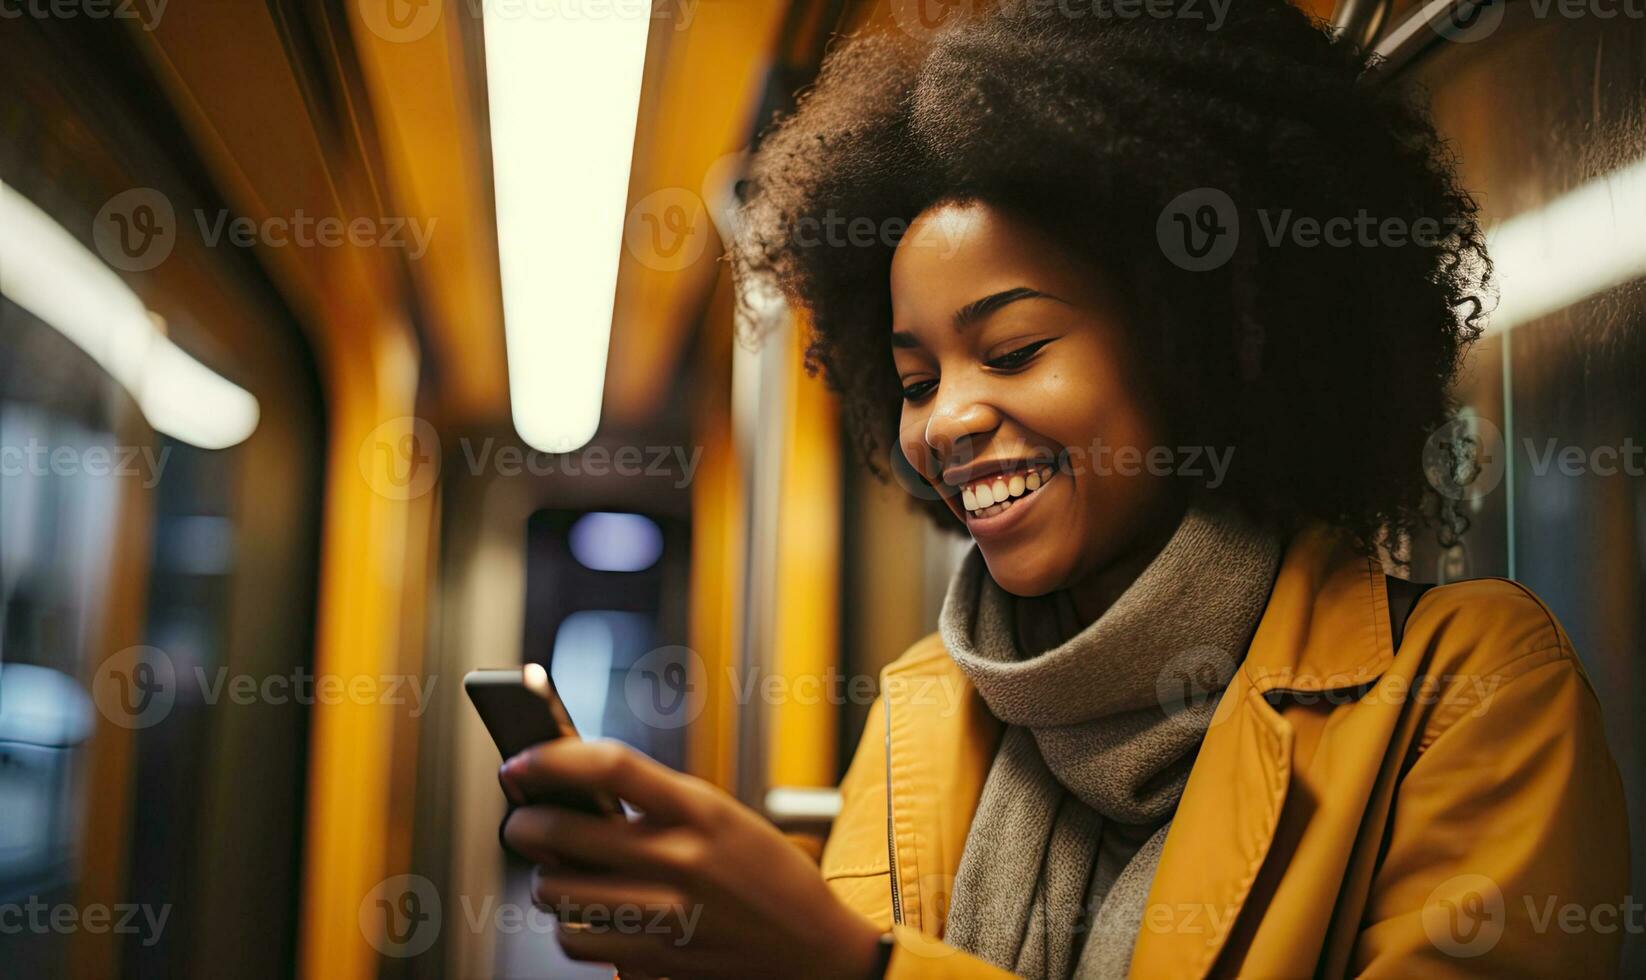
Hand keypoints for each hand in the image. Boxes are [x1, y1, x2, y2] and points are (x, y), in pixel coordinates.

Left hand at [500, 739, 884, 979]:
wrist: (810, 949)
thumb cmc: (763, 874)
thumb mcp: (720, 816)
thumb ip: (653, 802)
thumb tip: (569, 785)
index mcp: (698, 811)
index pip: (609, 766)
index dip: (550, 760)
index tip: (521, 763)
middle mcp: (679, 860)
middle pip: (561, 832)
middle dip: (526, 823)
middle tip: (525, 820)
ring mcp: (663, 915)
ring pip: (555, 892)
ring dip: (548, 879)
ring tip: (562, 871)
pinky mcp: (653, 961)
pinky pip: (575, 940)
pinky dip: (570, 927)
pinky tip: (588, 914)